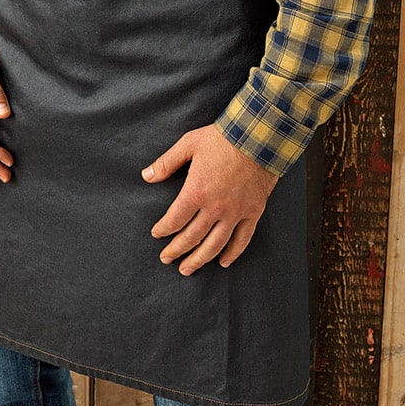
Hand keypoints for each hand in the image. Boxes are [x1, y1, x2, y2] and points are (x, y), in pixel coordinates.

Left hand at [142, 125, 277, 274]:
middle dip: (176, 250)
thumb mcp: (188, 144)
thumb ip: (166, 162)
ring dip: (199, 259)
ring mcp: (235, 213)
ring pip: (214, 245)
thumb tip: (146, 176)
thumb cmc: (221, 139)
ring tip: (187, 269)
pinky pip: (242, 240)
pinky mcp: (252, 212)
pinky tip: (223, 262)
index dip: (163, 230)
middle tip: (166, 259)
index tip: (157, 234)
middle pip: (192, 237)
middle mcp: (214, 208)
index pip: (174, 220)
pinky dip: (232, 254)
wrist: (258, 137)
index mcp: (196, 192)